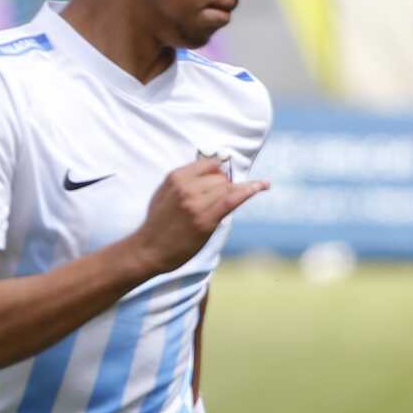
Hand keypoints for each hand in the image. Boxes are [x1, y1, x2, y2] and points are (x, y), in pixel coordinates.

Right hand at [132, 158, 269, 274]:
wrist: (149, 248)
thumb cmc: (159, 222)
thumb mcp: (165, 192)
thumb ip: (185, 180)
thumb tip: (212, 166)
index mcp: (176, 177)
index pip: (210, 164)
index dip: (219, 172)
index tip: (222, 181)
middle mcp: (186, 187)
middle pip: (221, 177)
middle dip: (225, 188)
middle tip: (214, 204)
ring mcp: (196, 203)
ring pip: (228, 188)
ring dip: (232, 196)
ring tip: (217, 209)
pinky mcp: (205, 220)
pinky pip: (233, 199)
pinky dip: (250, 190)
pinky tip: (264, 185)